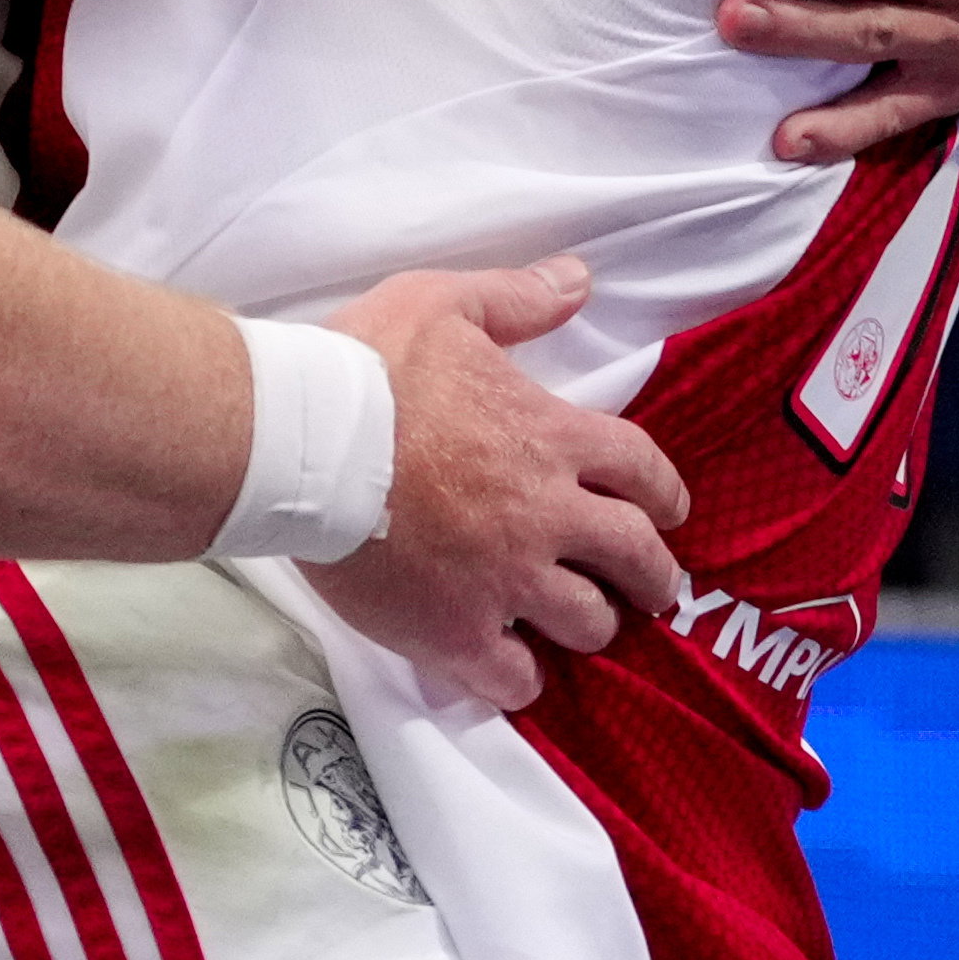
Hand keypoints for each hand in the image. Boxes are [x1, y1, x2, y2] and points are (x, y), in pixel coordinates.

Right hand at [300, 257, 687, 713]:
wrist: (294, 440)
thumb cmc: (364, 368)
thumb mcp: (441, 306)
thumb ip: (516, 297)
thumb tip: (578, 280)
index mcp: (550, 437)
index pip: (644, 471)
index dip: (664, 494)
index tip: (664, 512)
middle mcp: (545, 514)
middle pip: (636, 557)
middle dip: (654, 577)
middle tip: (650, 589)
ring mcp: (505, 579)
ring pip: (587, 623)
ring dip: (591, 625)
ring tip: (579, 626)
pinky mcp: (453, 630)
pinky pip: (512, 678)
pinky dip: (520, 679)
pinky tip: (511, 671)